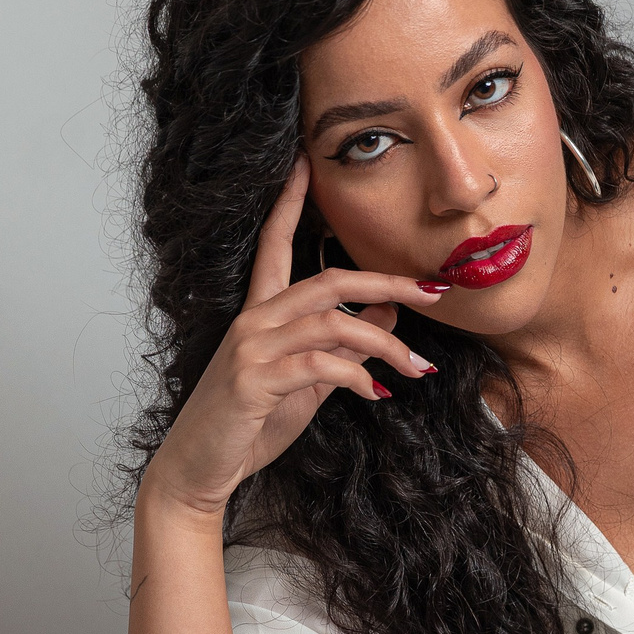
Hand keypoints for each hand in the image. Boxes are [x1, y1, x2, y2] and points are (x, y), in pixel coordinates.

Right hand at [142, 155, 447, 520]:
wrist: (200, 469)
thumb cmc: (249, 426)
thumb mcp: (308, 383)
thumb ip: (344, 348)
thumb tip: (388, 313)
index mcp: (261, 314)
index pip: (275, 244)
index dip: (289, 203)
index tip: (305, 163)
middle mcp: (254, 321)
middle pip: (327, 279)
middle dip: (386, 281)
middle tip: (434, 292)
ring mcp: (251, 349)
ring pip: (331, 323)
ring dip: (385, 343)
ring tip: (417, 367)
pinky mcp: (253, 381)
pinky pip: (319, 366)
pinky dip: (356, 377)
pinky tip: (376, 394)